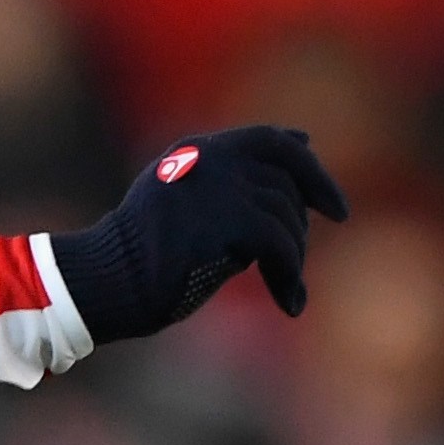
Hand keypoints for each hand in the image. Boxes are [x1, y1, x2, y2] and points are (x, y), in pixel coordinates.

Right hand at [47, 126, 349, 343]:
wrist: (107, 282)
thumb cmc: (143, 257)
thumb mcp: (186, 205)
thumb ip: (234, 182)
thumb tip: (299, 150)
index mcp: (199, 151)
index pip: (270, 142)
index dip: (309, 170)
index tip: (336, 208)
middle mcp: (210, 158)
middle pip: (287, 181)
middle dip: (303, 224)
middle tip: (302, 263)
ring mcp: (216, 185)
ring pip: (286, 215)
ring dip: (295, 259)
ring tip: (288, 290)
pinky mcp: (224, 219)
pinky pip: (280, 243)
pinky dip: (291, 275)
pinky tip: (289, 302)